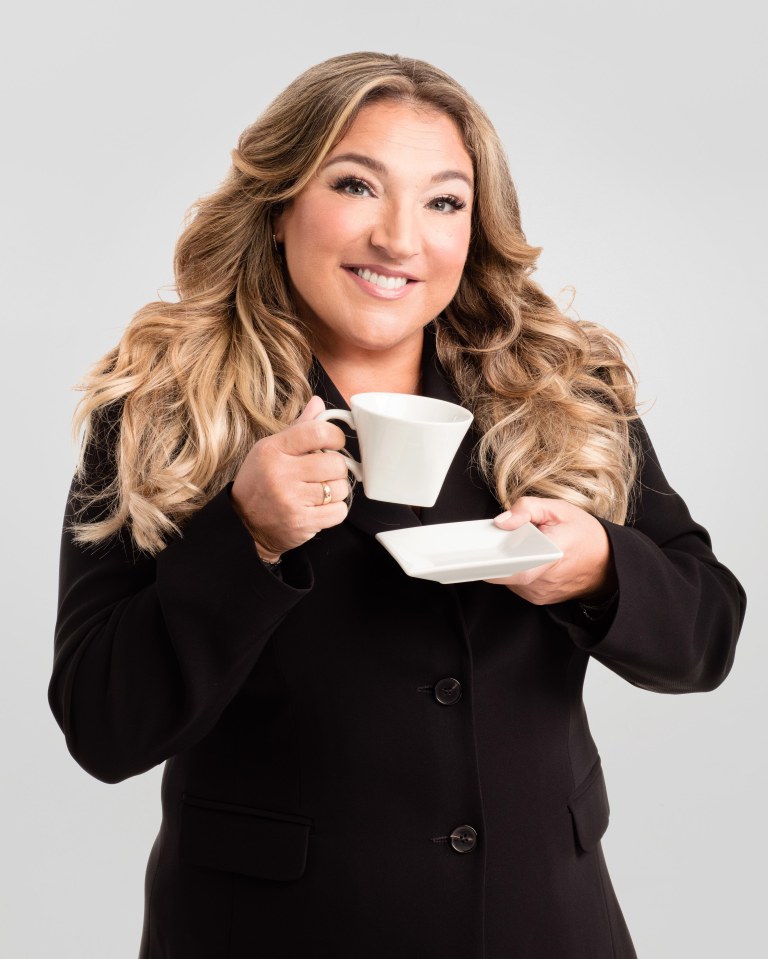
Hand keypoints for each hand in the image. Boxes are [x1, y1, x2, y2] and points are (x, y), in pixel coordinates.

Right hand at [231, 396, 350, 560]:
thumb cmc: (260, 481)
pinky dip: (335, 510)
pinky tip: (320, 508)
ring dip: (337, 491)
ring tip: (321, 492)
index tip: (335, 443)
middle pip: (335, 463)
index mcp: (273, 449)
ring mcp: (290, 500)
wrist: (243, 523)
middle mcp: (280, 473)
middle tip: (326, 473)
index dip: (335, 437)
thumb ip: (298, 427)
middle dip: (337, 468)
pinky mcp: (300, 523)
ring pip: (340, 488)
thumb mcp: (271, 448)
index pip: (318, 432)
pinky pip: (339, 512)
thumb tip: (318, 403)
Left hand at [485, 497, 616, 604]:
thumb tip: (502, 521)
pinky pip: (515, 584)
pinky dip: (514, 570)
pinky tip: (525, 557)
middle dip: (497, 554)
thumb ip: (527, 508)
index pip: (515, 568)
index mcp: (552, 556)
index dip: (494, 562)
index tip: (479, 553)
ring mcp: (540, 593)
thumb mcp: (559, 509)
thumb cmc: (585, 534)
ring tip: (520, 546)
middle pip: (505, 571)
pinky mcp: (538, 598)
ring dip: (507, 562)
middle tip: (499, 538)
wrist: (608, 562)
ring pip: (507, 579)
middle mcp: (544, 581)